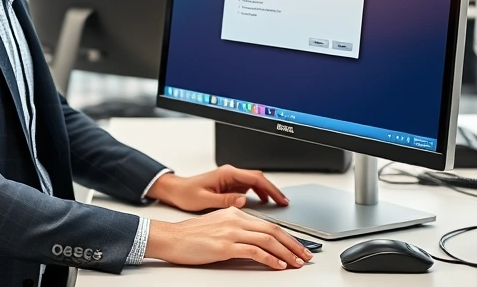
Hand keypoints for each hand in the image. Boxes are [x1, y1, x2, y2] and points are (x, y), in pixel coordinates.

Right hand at [145, 207, 312, 268]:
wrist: (171, 237)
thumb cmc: (190, 236)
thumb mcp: (218, 226)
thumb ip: (237, 229)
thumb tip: (256, 242)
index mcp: (235, 212)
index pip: (268, 224)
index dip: (287, 236)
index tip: (297, 247)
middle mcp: (235, 219)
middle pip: (273, 230)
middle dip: (293, 244)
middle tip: (305, 255)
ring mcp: (231, 231)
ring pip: (267, 240)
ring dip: (286, 253)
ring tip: (296, 263)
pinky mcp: (225, 245)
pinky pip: (254, 250)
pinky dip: (270, 258)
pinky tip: (278, 265)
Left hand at [146, 165, 289, 211]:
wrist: (176, 190)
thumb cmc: (187, 194)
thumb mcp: (205, 200)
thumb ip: (225, 201)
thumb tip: (243, 201)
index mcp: (227, 174)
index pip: (255, 179)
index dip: (271, 189)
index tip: (280, 199)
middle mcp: (230, 174)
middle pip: (258, 179)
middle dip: (273, 190)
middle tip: (284, 202)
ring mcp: (230, 178)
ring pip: (254, 182)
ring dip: (267, 191)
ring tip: (277, 203)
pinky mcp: (229, 184)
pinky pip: (248, 187)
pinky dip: (258, 193)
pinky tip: (262, 202)